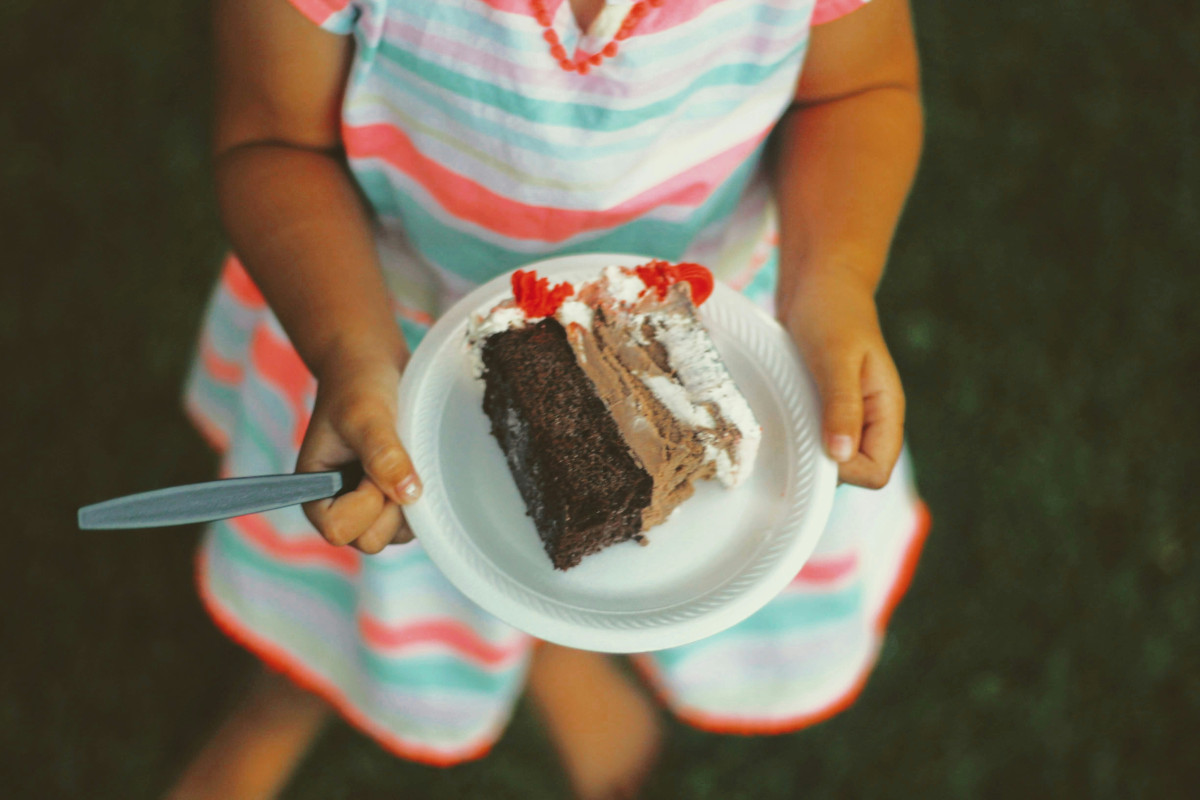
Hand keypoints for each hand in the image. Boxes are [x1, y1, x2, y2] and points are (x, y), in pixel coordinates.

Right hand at [295, 347, 421, 553]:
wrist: (372, 366)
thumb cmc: (358, 385)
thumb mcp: (367, 414)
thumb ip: (382, 453)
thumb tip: (408, 495)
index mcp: (315, 493)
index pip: (339, 531)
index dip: (364, 503)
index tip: (370, 465)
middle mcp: (338, 506)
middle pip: (370, 541)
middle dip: (389, 504)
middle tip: (393, 460)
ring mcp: (367, 506)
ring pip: (396, 534)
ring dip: (408, 500)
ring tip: (402, 455)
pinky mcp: (391, 499)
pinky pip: (413, 520)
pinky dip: (421, 497)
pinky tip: (414, 460)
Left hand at [782, 272, 904, 488]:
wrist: (819, 281)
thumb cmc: (831, 311)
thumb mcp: (835, 357)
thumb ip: (841, 405)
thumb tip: (842, 456)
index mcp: (886, 409)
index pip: (876, 472)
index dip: (845, 469)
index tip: (815, 440)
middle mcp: (871, 419)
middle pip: (855, 473)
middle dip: (824, 463)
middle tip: (797, 424)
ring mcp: (849, 415)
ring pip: (833, 460)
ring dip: (809, 449)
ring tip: (791, 413)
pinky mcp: (826, 407)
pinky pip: (816, 440)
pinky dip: (800, 434)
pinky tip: (785, 412)